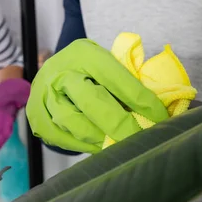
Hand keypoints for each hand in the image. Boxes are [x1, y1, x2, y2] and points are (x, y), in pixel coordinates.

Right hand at [26, 39, 168, 153]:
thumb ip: (131, 78)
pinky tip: (103, 147)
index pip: (117, 79)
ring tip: (122, 146)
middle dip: (122, 125)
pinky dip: (85, 146)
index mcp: (84, 54)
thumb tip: (165, 102)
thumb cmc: (92, 70)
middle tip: (142, 139)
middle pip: (93, 102)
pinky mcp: (37, 118)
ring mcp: (43, 96)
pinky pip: (62, 139)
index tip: (161, 118)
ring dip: (102, 138)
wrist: (55, 70)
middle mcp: (60, 72)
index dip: (142, 101)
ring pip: (74, 123)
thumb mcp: (109, 62)